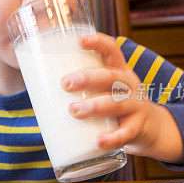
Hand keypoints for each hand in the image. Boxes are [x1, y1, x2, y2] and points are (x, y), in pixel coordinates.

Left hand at [60, 32, 183, 163]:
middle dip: (87, 78)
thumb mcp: (104, 89)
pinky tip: (99, 141)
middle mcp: (130, 85)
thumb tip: (35, 85)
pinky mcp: (137, 128)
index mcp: (119, 70)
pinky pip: (125, 133)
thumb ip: (80, 85)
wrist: (149, 128)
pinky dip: (112, 138)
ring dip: (94, 106)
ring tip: (73, 110)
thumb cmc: (114, 103)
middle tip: (65, 83)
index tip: (78, 40)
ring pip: (116, 103)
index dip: (97, 42)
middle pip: (110, 77)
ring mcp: (136, 106)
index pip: (112, 50)